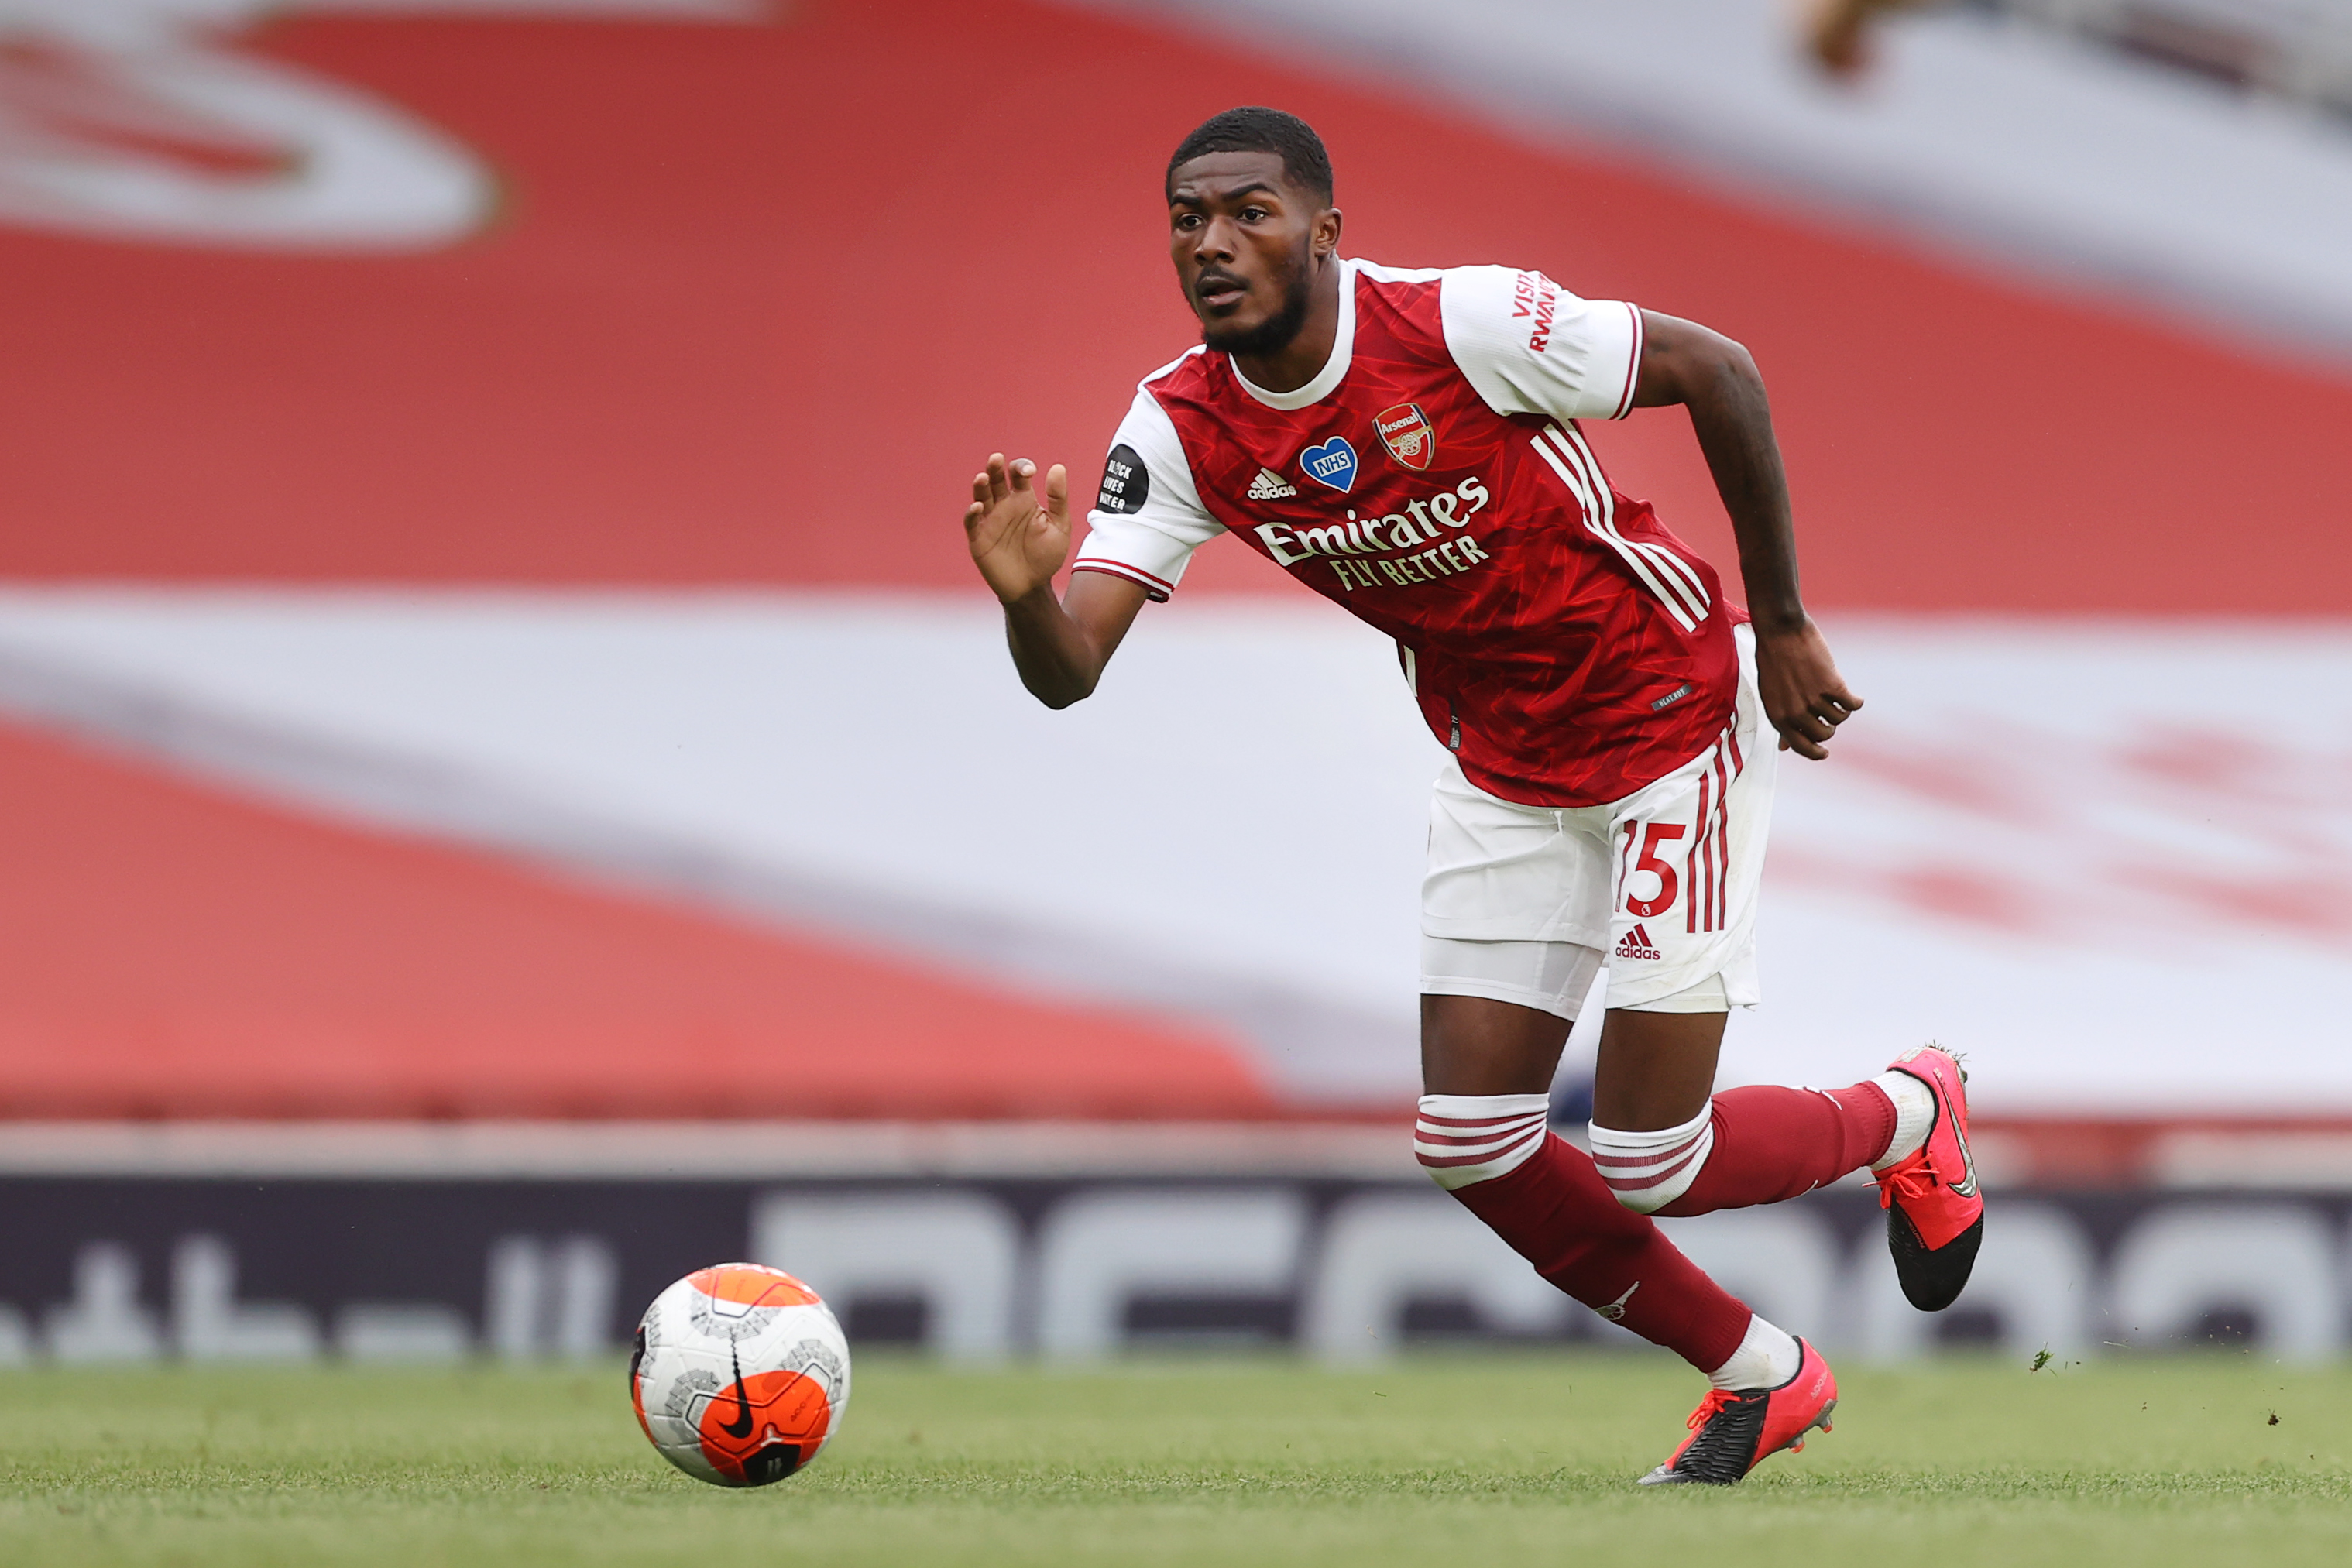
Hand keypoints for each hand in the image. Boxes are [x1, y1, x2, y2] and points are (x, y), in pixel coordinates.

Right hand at [964, 454, 1070, 604]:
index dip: (1021, 468)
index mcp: (1024, 500)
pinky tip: (978, 507)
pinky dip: (972, 513)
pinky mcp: (979, 538)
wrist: (1033, 587)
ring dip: (981, 486)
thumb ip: (1058, 498)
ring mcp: (990, 521)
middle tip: (997, 459)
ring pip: (981, 496)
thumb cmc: (1046, 556)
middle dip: (996, 469)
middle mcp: (1005, 506)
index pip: (1019, 475)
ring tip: (983, 477)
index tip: (1029, 472)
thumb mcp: (1060, 526)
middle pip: (996, 480)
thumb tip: (1057, 467)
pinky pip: (972, 522)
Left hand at [1753, 619, 1861, 759]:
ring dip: (1840, 709)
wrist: (1780, 631)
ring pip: (1839, 718)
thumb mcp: (1770, 695)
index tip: (1825, 752)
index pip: (1801, 747)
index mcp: (1778, 717)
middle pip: (1825, 734)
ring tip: (1832, 694)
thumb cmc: (1773, 662)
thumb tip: (1784, 747)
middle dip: (1829, 726)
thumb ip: (1781, 721)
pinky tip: (1851, 695)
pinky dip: (1855, 701)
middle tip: (1827, 710)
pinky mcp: (1832, 685)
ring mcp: (1814, 700)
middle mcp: (1796, 712)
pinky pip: (1852, 704)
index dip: (1816, 753)